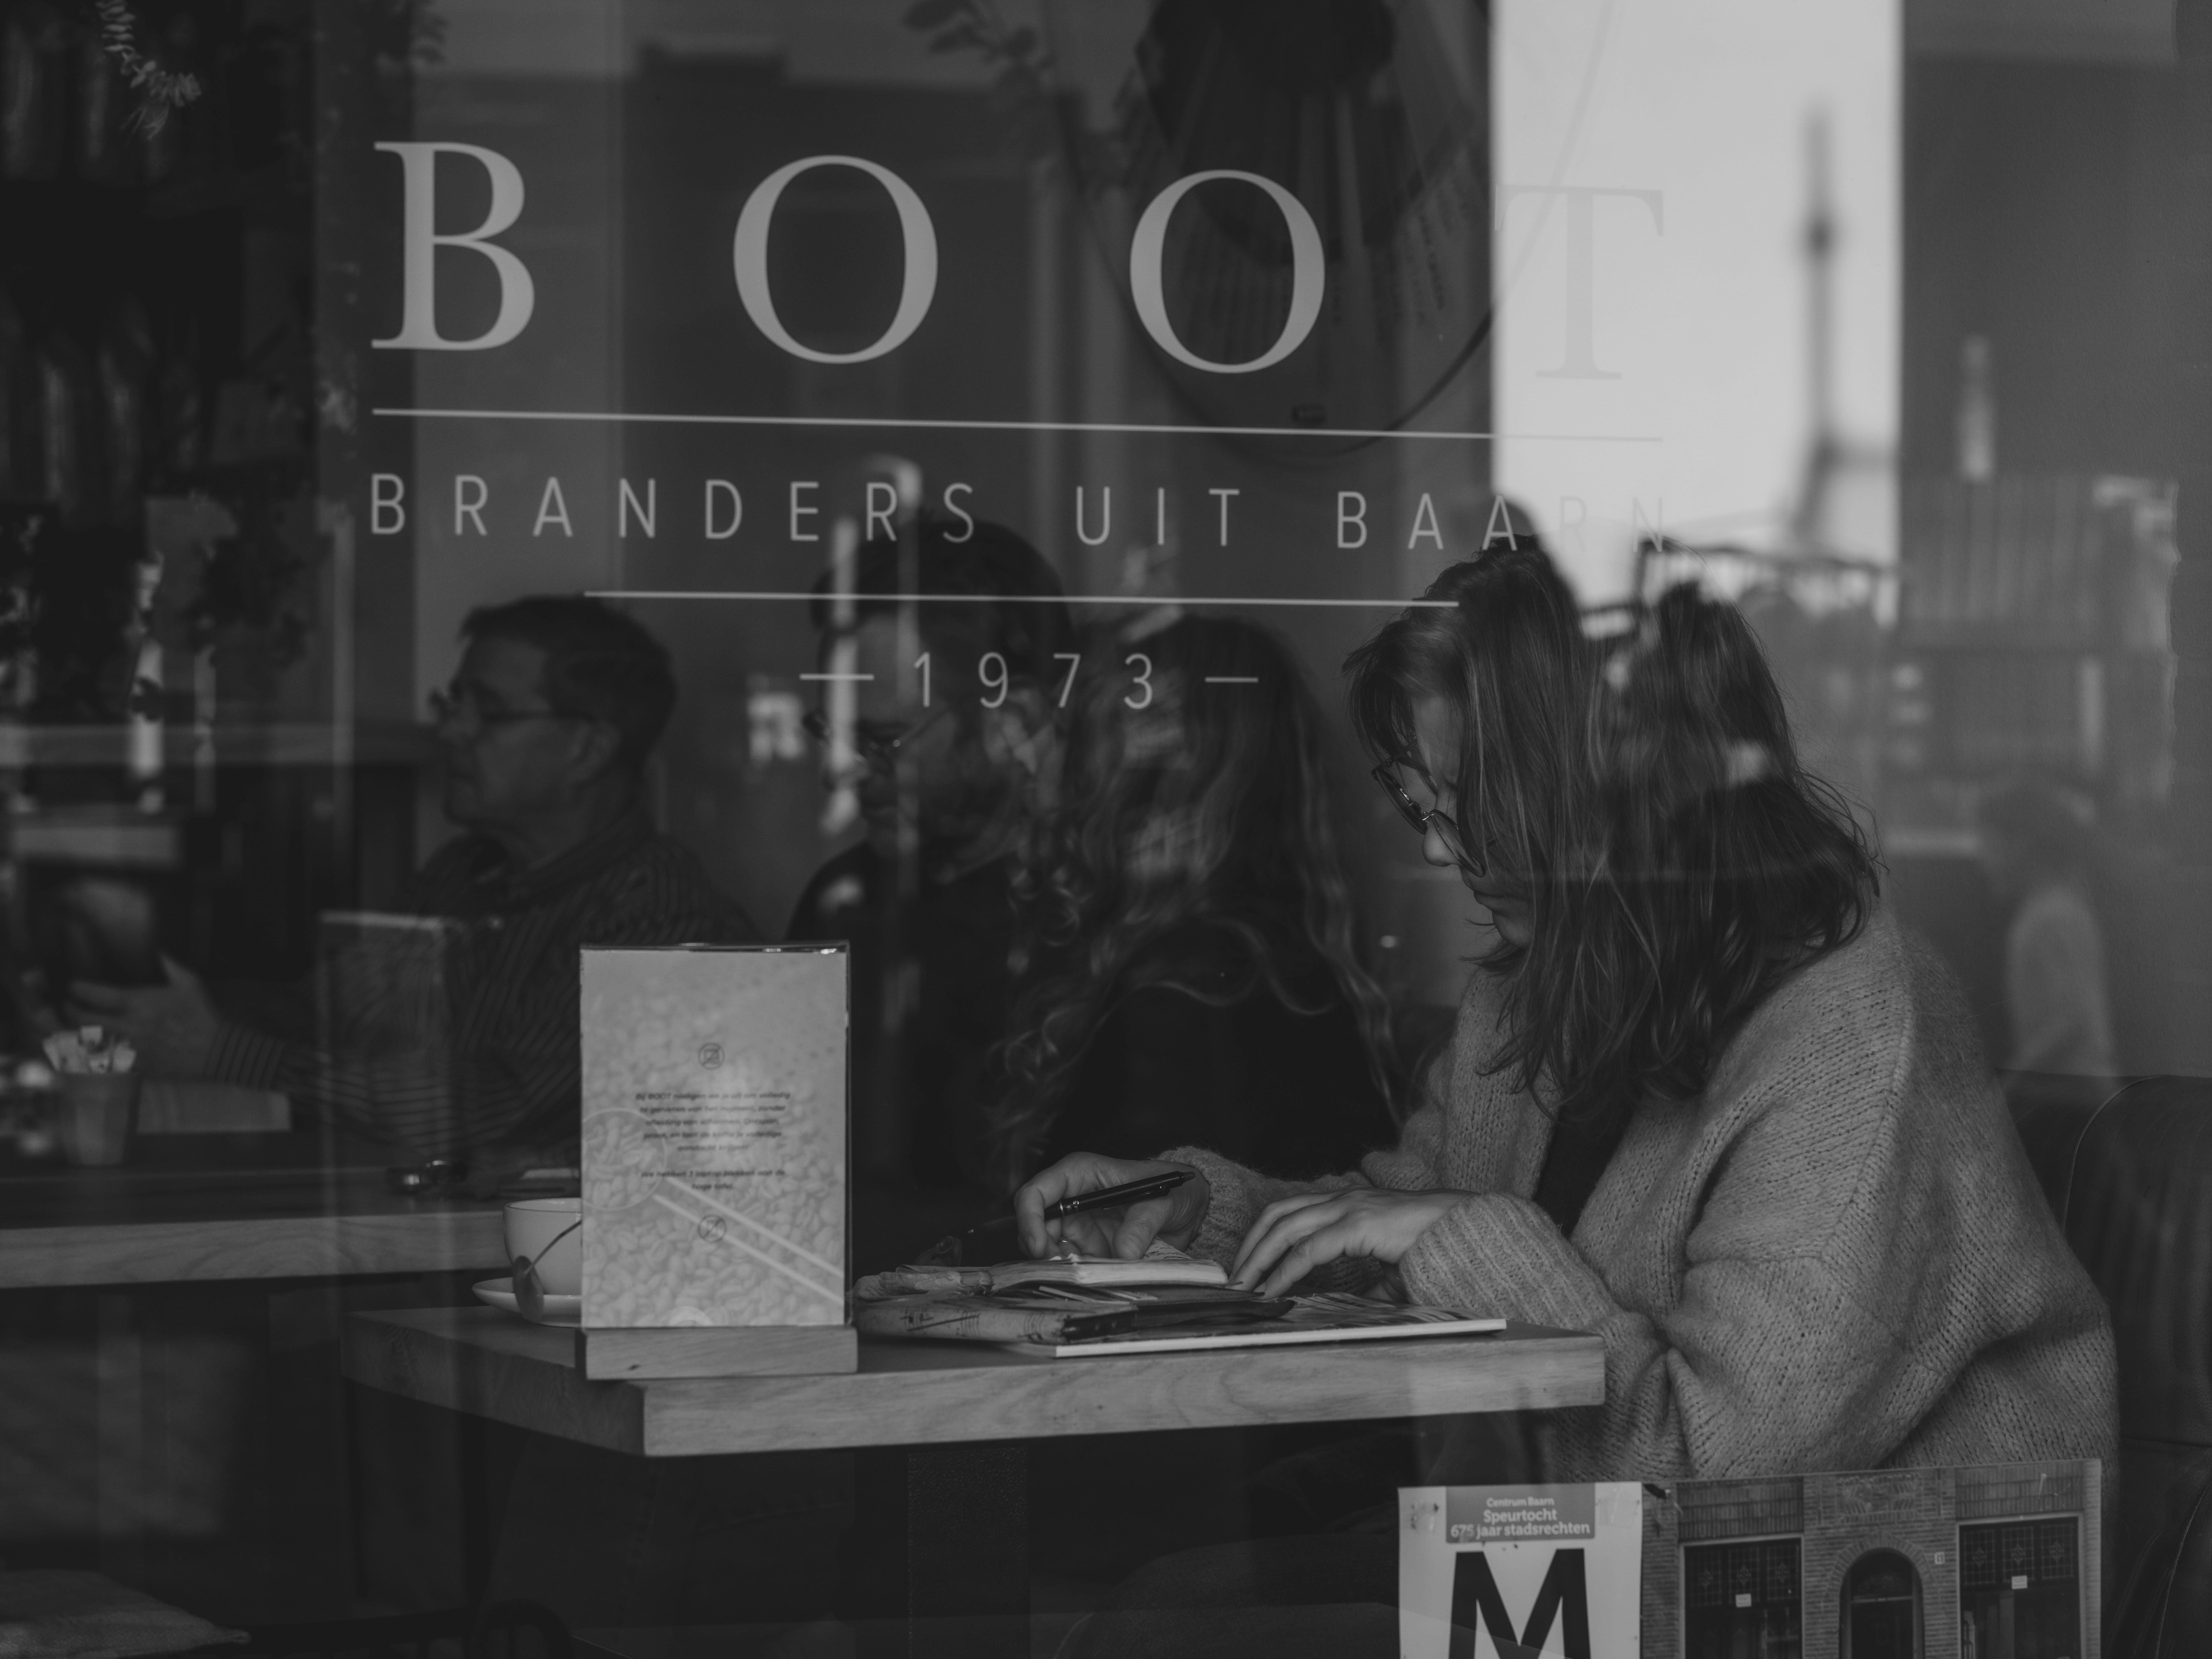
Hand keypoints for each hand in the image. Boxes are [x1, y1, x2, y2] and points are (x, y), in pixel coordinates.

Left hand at [67, 956, 220, 1078]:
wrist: (216, 1050)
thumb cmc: (203, 1014)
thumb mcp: (190, 983)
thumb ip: (171, 965)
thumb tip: (160, 951)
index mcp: (139, 1003)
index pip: (97, 995)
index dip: (80, 989)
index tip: (73, 986)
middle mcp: (129, 1025)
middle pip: (87, 1020)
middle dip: (72, 1012)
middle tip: (68, 1006)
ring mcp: (130, 1047)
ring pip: (93, 1042)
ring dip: (82, 1034)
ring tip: (77, 1027)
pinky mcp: (137, 1064)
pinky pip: (110, 1060)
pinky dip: (101, 1054)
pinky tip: (98, 1048)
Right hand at [1015, 1153, 1209, 1260]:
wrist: (1188, 1209)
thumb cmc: (1172, 1190)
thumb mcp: (1163, 1201)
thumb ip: (1143, 1224)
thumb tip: (1124, 1253)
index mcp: (1081, 1173)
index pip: (1037, 1191)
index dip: (1030, 1219)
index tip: (1039, 1248)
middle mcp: (1073, 1198)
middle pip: (1036, 1225)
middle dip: (1041, 1251)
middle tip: (1063, 1271)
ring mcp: (1079, 1225)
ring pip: (1048, 1249)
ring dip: (1059, 1266)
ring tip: (1086, 1275)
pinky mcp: (1089, 1248)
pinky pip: (1071, 1265)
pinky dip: (1077, 1275)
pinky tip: (1096, 1279)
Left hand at [1228, 1186, 1472, 1297]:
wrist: (1466, 1232)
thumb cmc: (1432, 1245)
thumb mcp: (1391, 1266)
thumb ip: (1370, 1282)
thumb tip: (1357, 1302)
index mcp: (1347, 1204)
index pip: (1290, 1212)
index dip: (1264, 1238)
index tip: (1249, 1267)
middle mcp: (1343, 1200)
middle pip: (1278, 1215)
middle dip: (1250, 1246)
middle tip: (1234, 1278)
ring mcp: (1349, 1209)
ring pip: (1285, 1227)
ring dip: (1259, 1258)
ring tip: (1244, 1285)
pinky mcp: (1358, 1226)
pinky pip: (1310, 1249)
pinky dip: (1286, 1270)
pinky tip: (1274, 1290)